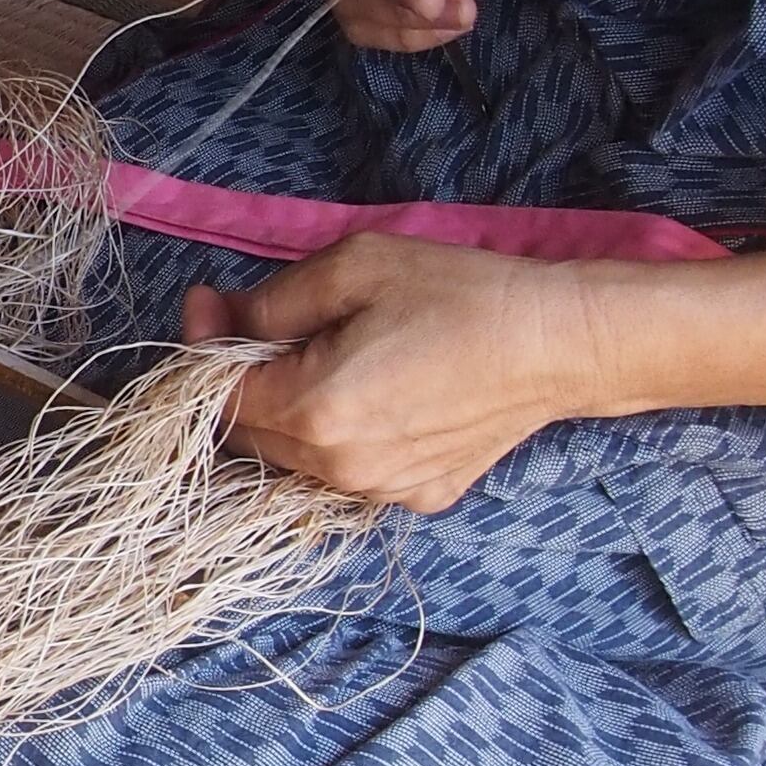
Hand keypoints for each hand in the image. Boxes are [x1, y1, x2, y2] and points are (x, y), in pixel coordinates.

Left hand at [184, 234, 604, 510]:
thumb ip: (266, 303)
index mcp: (316, 413)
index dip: (203, 350)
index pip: (215, 399)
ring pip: (295, 456)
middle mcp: (340, 469)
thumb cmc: (459, 295)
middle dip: (244, 381)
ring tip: (337, 355)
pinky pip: (349, 470)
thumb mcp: (350, 269)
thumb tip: (207, 316)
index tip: (213, 304)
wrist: (562, 342)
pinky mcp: (417, 497)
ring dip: (292, 411)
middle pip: (249, 433)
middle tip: (276, 323)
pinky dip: (343, 436)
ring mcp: (381, 491)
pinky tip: (380, 392)